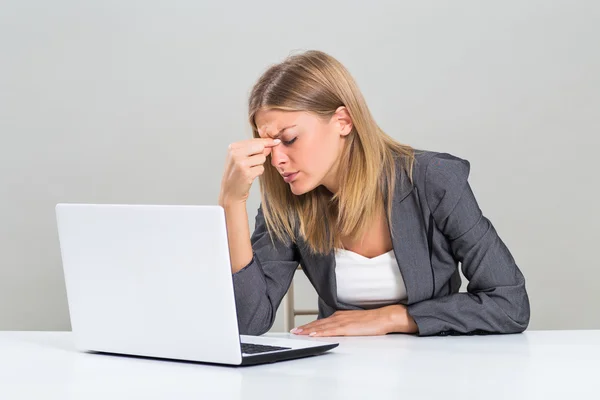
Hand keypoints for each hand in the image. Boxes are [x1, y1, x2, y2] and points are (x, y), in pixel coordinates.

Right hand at [219, 137, 280, 205]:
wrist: (230, 191)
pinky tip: (250, 175)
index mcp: (233, 147)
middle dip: (261, 154)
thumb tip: (272, 143)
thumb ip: (254, 149)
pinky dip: (258, 172)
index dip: (266, 142)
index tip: (276, 141)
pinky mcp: (247, 174)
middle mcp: (235, 154)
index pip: (254, 140)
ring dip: (259, 164)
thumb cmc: (236, 173)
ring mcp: (241, 164)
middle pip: (260, 147)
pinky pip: (261, 168)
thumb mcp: (240, 157)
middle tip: (253, 162)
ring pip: (262, 158)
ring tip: (249, 169)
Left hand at [290, 305, 418, 336]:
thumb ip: (345, 325)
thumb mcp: (355, 322)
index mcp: (340, 315)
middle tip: (294, 331)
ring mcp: (342, 322)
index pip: (322, 321)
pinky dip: (320, 332)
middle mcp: (339, 317)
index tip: (300, 328)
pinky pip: (330, 331)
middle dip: (305, 327)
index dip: (310, 325)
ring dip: (309, 330)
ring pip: (321, 326)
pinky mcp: (347, 328)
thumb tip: (338, 330)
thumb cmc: (373, 321)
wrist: (384, 317)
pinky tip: (313, 334)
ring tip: (298, 333)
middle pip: (318, 323)